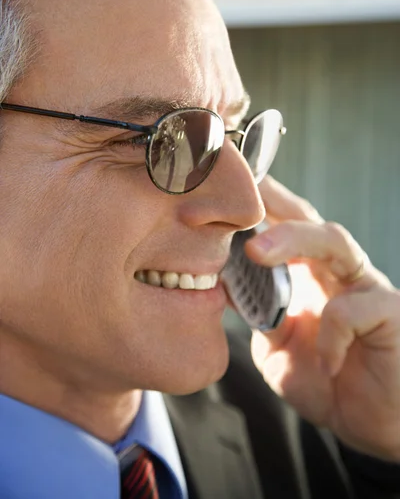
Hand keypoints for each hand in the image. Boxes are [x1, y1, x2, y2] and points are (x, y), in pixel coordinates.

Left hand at [247, 176, 399, 461]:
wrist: (372, 424)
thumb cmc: (327, 382)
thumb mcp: (278, 350)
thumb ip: (261, 317)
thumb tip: (230, 287)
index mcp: (309, 275)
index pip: (284, 228)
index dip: (257, 207)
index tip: (222, 188)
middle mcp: (336, 272)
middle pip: (308, 219)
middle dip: (273, 201)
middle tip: (237, 196)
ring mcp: (365, 287)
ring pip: (334, 241)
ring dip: (294, 239)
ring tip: (256, 251)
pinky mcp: (389, 312)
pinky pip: (353, 308)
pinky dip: (330, 333)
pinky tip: (327, 362)